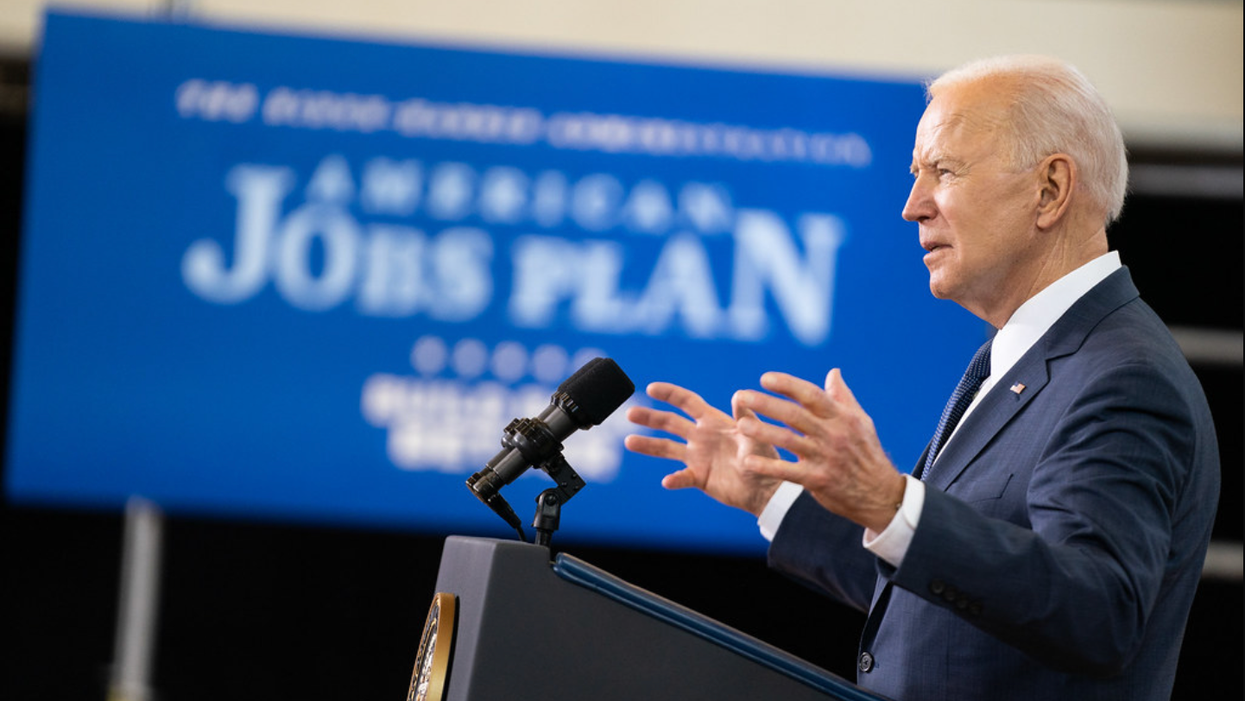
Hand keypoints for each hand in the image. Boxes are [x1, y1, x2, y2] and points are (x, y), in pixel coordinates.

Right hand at [625, 382, 782, 515]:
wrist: (768, 488)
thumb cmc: (766, 457)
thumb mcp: (756, 434)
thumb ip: (745, 416)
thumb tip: (739, 394)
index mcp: (713, 421)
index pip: (687, 402)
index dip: (670, 394)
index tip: (652, 387)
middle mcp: (701, 436)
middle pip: (670, 423)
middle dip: (650, 417)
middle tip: (630, 413)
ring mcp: (698, 457)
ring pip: (667, 448)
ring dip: (649, 445)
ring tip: (629, 441)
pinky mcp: (700, 477)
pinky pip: (682, 477)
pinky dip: (675, 479)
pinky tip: (667, 481)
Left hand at [733, 369, 905, 531]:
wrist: (880, 495)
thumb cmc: (866, 453)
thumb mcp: (861, 422)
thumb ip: (843, 397)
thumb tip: (833, 371)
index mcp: (841, 417)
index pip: (811, 395)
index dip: (788, 385)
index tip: (765, 378)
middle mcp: (833, 435)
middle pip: (794, 415)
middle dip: (766, 404)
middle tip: (741, 396)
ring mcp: (825, 457)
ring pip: (789, 441)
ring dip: (763, 432)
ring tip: (741, 425)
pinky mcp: (818, 480)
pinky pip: (788, 471)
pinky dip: (768, 466)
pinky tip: (748, 461)